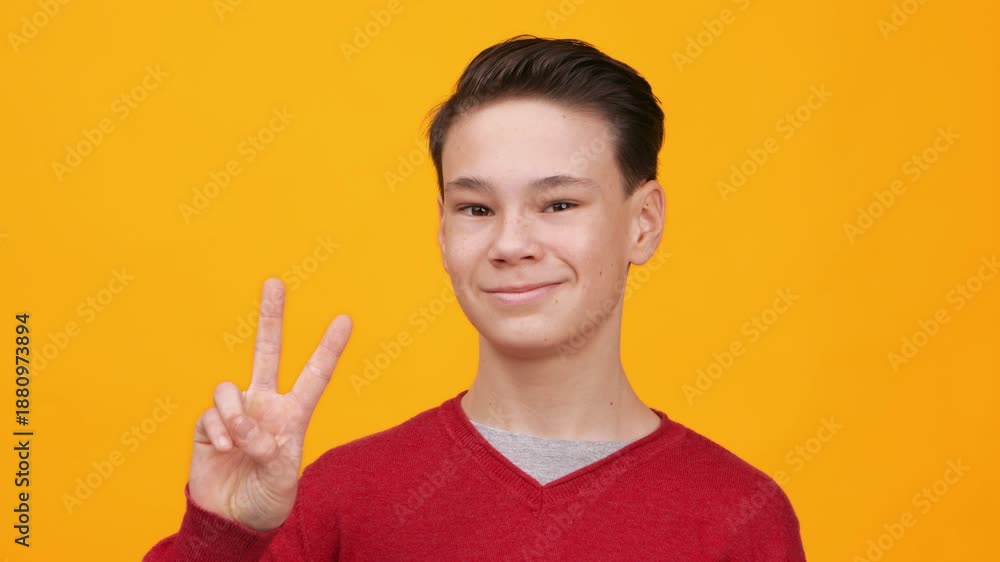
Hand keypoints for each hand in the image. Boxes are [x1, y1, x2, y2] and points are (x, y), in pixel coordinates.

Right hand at [188, 278, 351, 530]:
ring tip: (241, 445)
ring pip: (230, 387)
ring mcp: (236, 413)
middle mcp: (264, 407)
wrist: (232, 520)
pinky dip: (220, 430)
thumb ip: (270, 453)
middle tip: (275, 282)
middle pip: (267, 352)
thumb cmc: (266, 501)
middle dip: (270, 317)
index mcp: (293, 416)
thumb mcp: (282, 480)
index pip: (315, 376)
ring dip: (235, 416)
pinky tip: (225, 449)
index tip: (346, 319)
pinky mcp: (209, 425)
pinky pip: (212, 413)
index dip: (329, 348)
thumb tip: (249, 428)